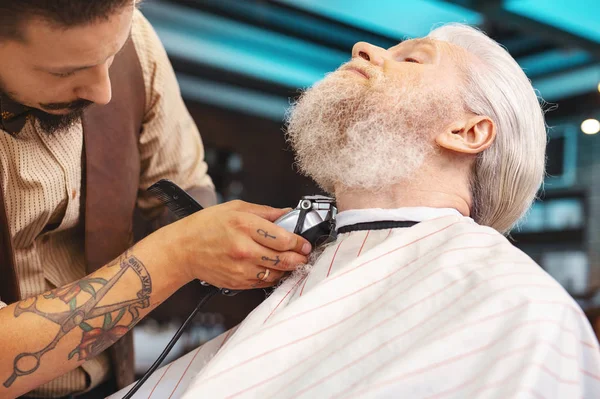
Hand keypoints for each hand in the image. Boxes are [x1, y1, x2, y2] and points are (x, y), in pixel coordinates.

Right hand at [154, 200, 311, 289]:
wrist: (183, 250)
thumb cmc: (207, 226)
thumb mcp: (236, 208)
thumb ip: (266, 212)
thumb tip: (288, 213)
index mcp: (245, 226)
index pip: (284, 239)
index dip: (300, 242)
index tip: (306, 243)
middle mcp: (244, 249)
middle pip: (284, 259)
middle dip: (300, 258)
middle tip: (305, 255)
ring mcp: (241, 269)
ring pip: (277, 274)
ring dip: (289, 269)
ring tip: (293, 262)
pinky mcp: (238, 283)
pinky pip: (264, 283)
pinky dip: (274, 277)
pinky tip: (275, 269)